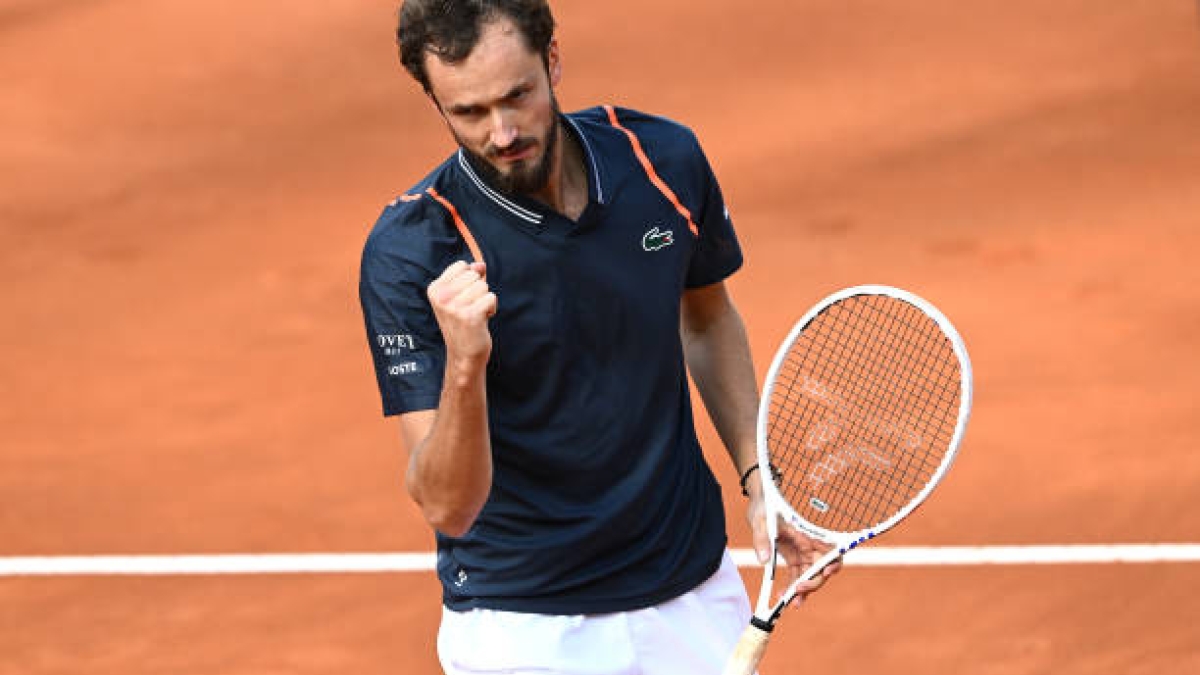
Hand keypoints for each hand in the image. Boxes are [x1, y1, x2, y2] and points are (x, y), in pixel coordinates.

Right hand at [427, 261, 497, 369]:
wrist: (463, 354)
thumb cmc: (463, 323)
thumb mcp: (460, 296)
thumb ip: (469, 276)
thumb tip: (481, 264)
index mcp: (435, 289)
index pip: (462, 266)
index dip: (469, 280)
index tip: (462, 297)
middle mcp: (441, 297)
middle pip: (474, 275)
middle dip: (478, 290)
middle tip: (469, 308)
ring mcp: (454, 306)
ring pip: (483, 286)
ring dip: (484, 300)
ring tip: (475, 314)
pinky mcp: (470, 316)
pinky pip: (491, 298)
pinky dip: (491, 308)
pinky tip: (481, 320)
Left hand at [745, 474, 841, 605]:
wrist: (761, 502)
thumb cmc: (765, 506)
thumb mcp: (760, 519)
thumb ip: (762, 538)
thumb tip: (764, 560)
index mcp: (808, 532)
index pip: (831, 550)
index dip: (834, 562)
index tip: (827, 572)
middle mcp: (810, 544)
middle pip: (821, 568)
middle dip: (813, 583)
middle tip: (798, 592)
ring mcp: (803, 553)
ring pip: (810, 576)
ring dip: (802, 591)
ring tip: (790, 603)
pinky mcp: (794, 558)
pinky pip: (797, 576)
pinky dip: (792, 588)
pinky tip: (783, 597)